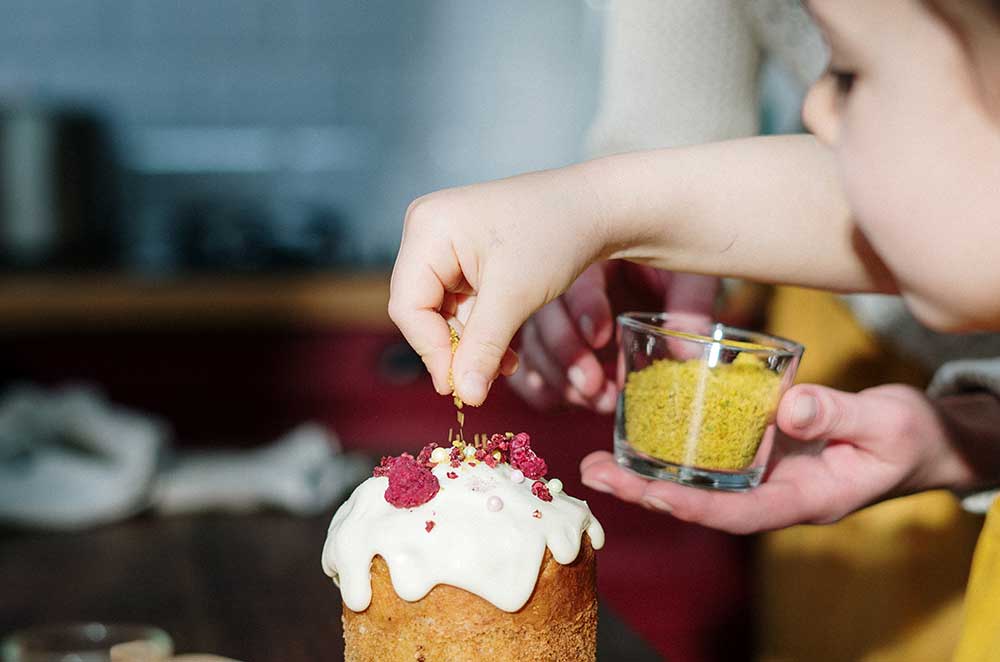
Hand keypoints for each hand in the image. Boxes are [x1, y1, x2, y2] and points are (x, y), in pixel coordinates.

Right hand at [389, 164, 619, 404]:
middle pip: (420, 309)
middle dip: (454, 347)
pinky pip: (458, 303)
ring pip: (440, 312)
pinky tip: (506, 347)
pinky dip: (480, 328)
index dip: (431, 350)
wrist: (593, 208)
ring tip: (507, 363)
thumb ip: (483, 348)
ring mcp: (442, 242)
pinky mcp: (461, 255)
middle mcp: (426, 230)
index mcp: (427, 228)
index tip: (460, 387)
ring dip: (472, 343)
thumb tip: (465, 397)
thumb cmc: (555, 235)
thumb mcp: (515, 297)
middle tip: (482, 382)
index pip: (408, 305)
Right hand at [508, 261, 718, 412]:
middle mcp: (563, 277)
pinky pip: (528, 364)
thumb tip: (684, 352)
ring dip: (558, 378)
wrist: (669, 276)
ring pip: (532, 343)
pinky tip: (569, 403)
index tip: (600, 338)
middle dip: (566, 353)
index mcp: (597, 250)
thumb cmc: (679, 265)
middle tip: (592, 385)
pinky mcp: (551, 341)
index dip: (585, 308)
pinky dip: (540, 388)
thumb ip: (689, 305)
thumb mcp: (691, 274)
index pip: (579, 275)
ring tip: (598, 402)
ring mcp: (554, 312)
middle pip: (544, 312)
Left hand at [580, 383, 982, 533]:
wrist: (915, 440)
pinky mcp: (759, 449)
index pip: (740, 513)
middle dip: (646, 492)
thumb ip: (840, 416)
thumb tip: (787, 407)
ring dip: (646, 473)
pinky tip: (638, 429)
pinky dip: (672, 448)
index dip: (694, 506)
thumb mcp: (886, 423)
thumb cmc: (906, 437)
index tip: (651, 496)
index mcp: (804, 499)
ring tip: (594, 461)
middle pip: (701, 500)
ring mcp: (763, 474)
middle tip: (592, 472)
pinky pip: (710, 454)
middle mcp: (773, 492)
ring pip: (697, 480)